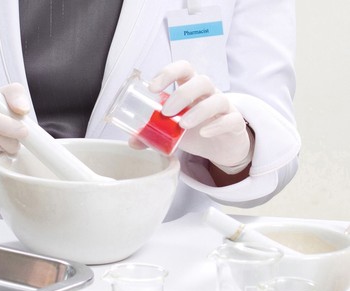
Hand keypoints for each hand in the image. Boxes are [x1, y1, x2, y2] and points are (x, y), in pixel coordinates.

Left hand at [134, 61, 251, 173]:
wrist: (221, 145)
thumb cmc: (195, 128)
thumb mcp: (171, 129)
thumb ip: (152, 132)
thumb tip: (132, 141)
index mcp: (191, 88)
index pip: (183, 68)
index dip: (168, 72)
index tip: (152, 88)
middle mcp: (209, 93)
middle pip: (201, 80)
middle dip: (181, 94)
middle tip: (166, 113)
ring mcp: (224, 107)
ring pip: (218, 99)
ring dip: (198, 111)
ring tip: (183, 126)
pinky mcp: (235, 123)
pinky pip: (231, 119)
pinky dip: (218, 125)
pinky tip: (204, 133)